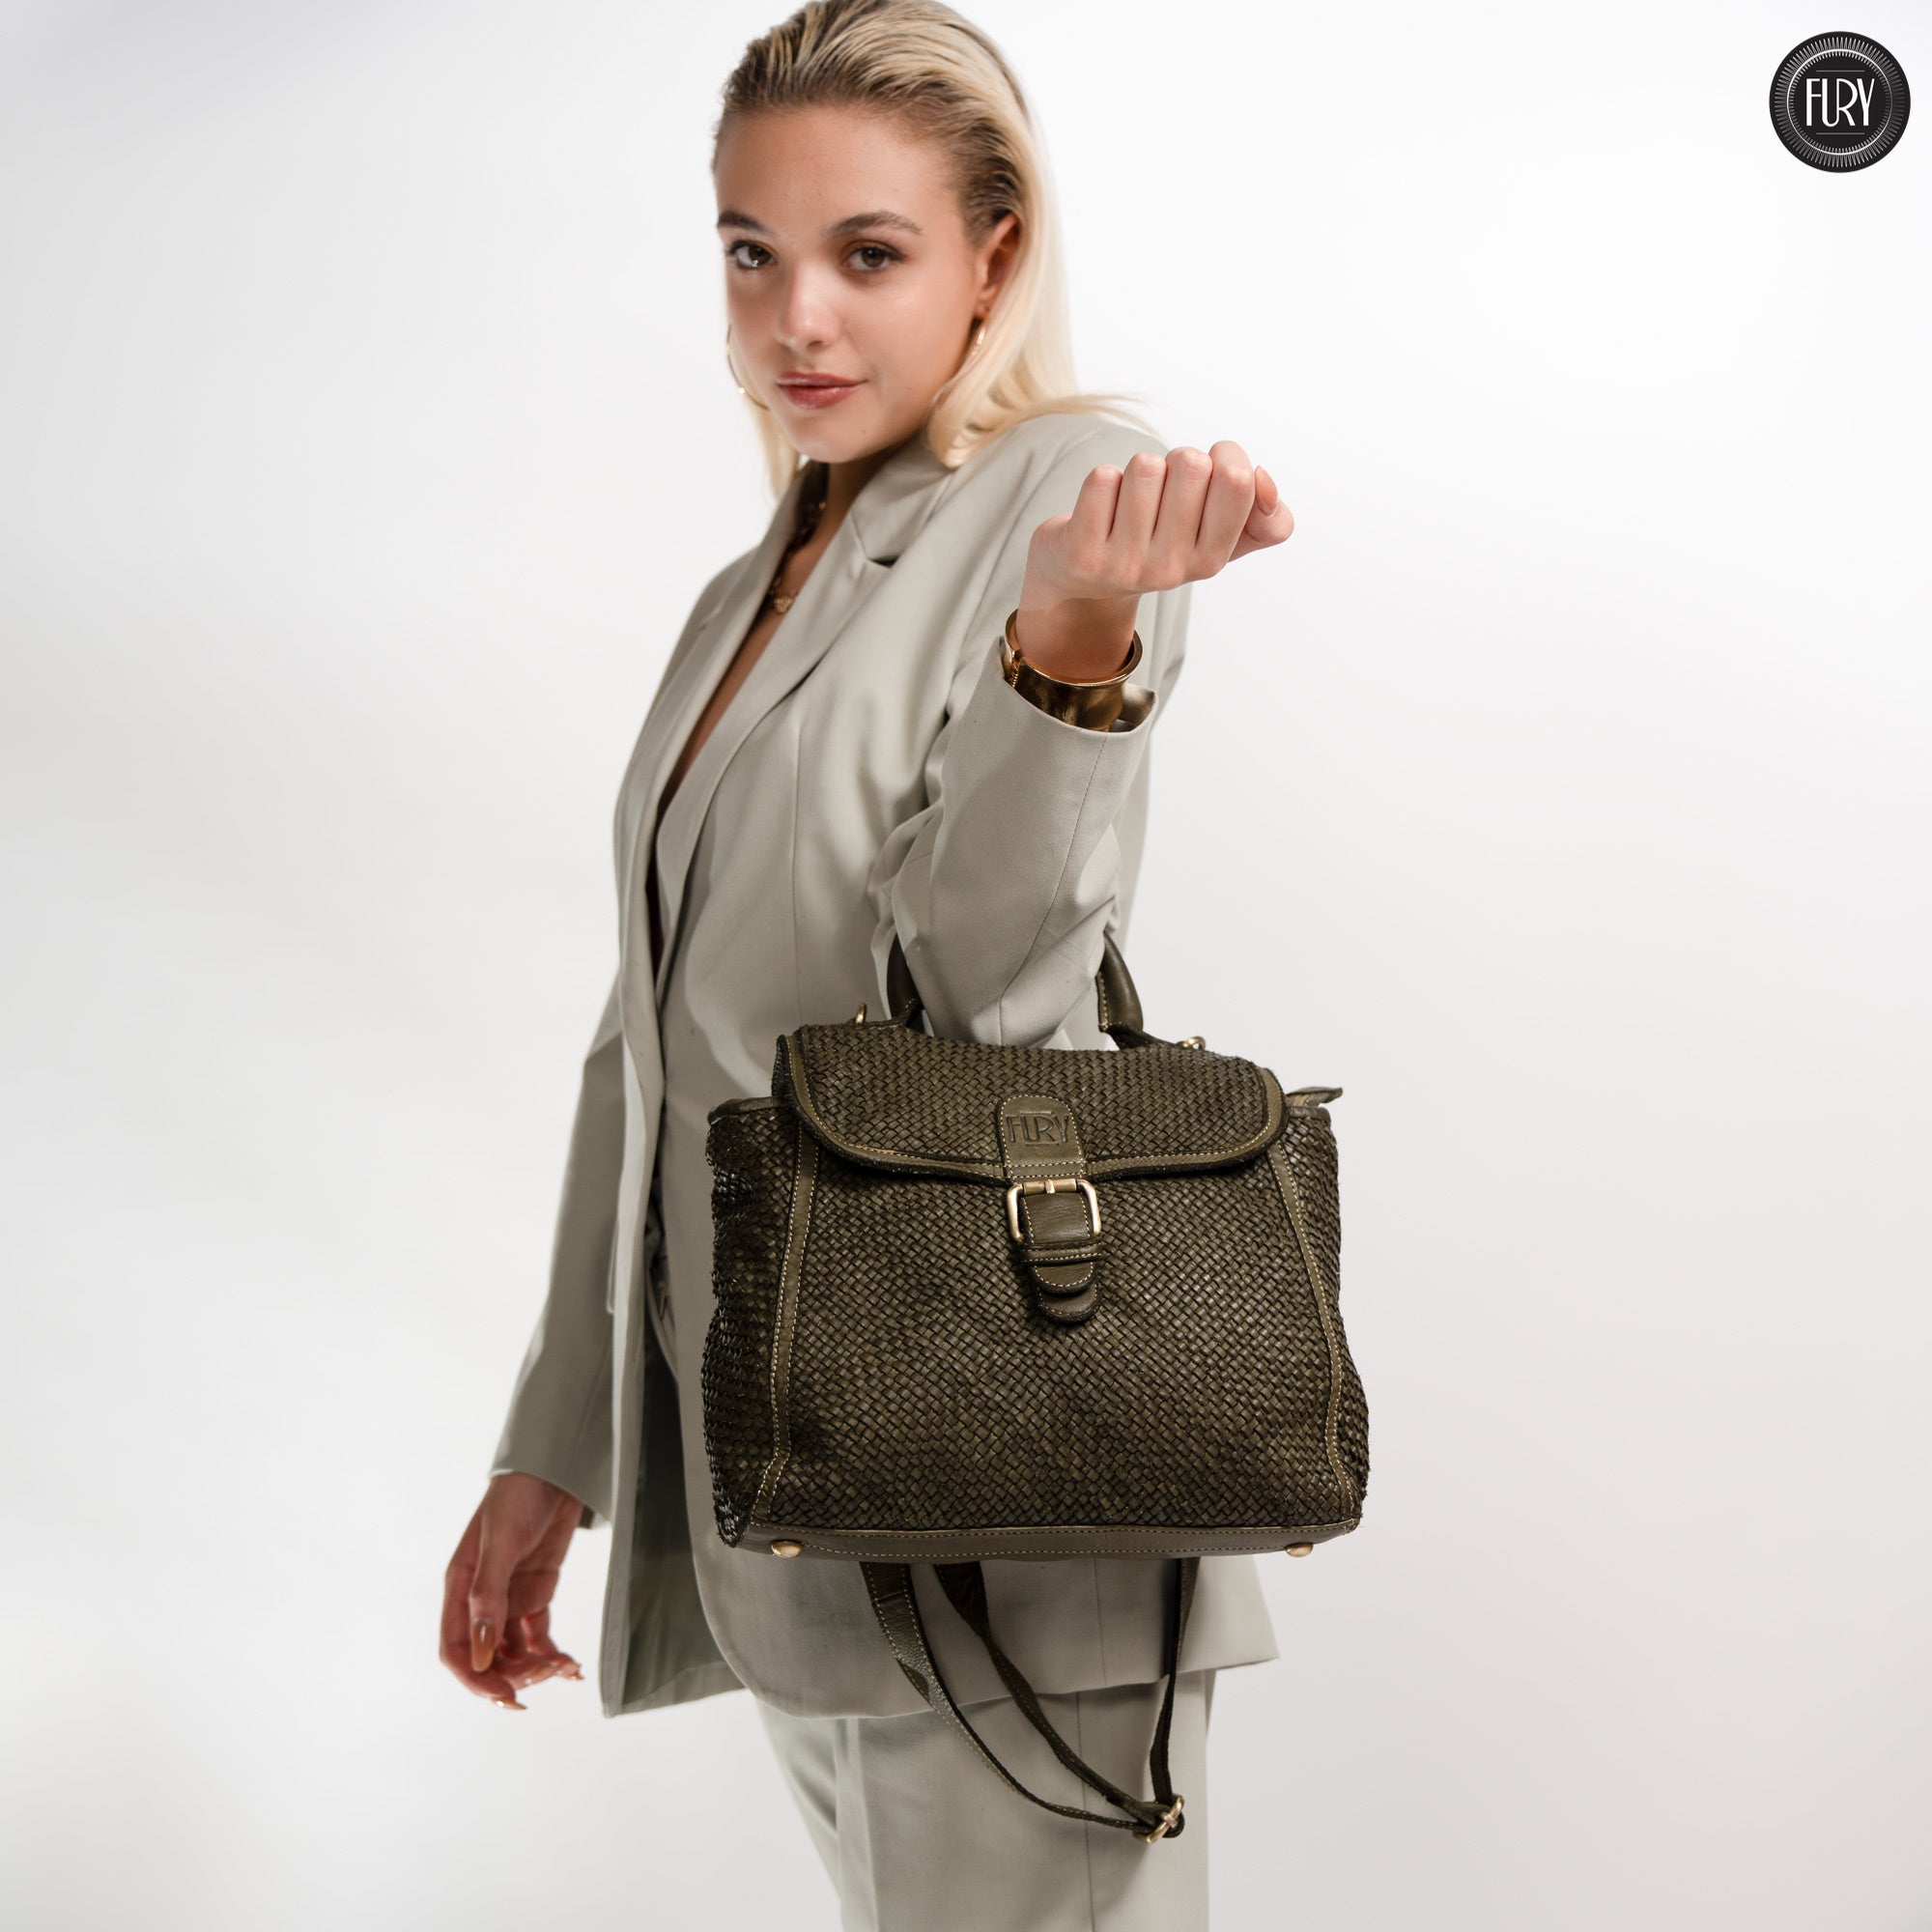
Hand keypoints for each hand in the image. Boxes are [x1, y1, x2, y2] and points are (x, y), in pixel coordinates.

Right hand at [439, 1472, 585, 1708]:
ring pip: (513, 1652)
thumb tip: (480, 1654)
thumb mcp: (499, 1543)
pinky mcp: (536, 1596)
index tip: (503, 1693)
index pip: (456, 1650)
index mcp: (460, 1589)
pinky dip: (552, 1655)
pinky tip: (571, 1667)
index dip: (474, 1678)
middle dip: (512, 1674)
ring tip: (563, 1667)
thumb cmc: (516, 1498)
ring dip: (535, 1667)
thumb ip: (488, 1596)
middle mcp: (481, 1600)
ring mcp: (509, 1600)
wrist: (554, 1472)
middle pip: (486, 1658)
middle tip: (544, 1675)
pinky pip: (538, 1637)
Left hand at [1016, 440, 1293, 680]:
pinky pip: (1102, 478)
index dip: (1226, 456)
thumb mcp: (1221, 539)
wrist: (1084, 581)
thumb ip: (1267, 517)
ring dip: (1136, 471)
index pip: (1239, 480)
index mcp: (1212, 560)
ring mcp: (1125, 565)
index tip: (1211, 471)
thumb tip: (1260, 477)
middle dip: (1176, 462)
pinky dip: (1102, 482)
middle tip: (1163, 491)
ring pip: (1145, 466)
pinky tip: (1102, 510)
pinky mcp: (1082, 554)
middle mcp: (1171, 569)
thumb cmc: (1159, 544)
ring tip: (1131, 502)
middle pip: (1191, 463)